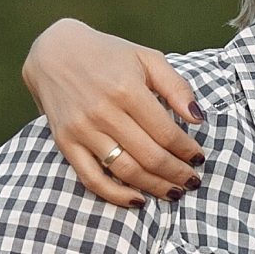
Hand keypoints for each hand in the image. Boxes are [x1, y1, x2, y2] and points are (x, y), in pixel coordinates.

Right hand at [23, 19, 204, 205]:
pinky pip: (91, 179)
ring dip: (155, 187)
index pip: (166, 133)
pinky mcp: (65, 143)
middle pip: (149, 156)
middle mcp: (103, 112)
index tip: (199, 159)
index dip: (187, 151)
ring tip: (174, 192)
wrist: (54, 52)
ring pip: (125, 171)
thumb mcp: (147, 58)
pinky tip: (138, 200)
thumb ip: (176, 87)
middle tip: (193, 181)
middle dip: (177, 173)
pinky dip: (116, 196)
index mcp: (127, 90)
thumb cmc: (107, 55)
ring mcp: (82, 130)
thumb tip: (198, 119)